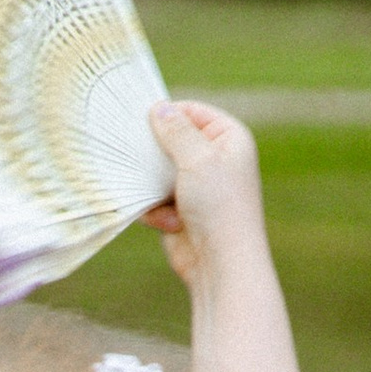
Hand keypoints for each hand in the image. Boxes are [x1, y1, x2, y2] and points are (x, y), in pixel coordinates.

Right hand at [143, 97, 267, 290]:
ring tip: (166, 203)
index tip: (143, 123)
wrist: (220, 264)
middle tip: (143, 162)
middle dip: (155, 157)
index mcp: (228, 138)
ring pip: (156, 171)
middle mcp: (213, 158)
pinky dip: (156, 211)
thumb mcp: (198, 158)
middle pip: (169, 140)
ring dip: (154, 188)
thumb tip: (158, 107)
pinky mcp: (179, 209)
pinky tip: (169, 224)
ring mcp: (195, 185)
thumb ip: (176, 130)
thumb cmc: (218, 207)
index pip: (191, 111)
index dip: (167, 115)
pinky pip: (153, 198)